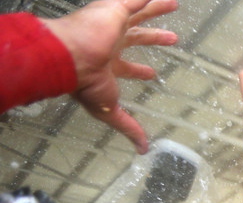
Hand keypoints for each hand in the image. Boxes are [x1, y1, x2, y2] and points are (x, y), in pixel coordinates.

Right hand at [42, 0, 178, 153]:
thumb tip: (143, 148)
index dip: (140, 71)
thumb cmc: (84, 82)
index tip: (151, 73)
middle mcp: (110, 42)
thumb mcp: (111, 110)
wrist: (71, 55)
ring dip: (155, 10)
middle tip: (172, 38)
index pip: (127, 67)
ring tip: (172, 5)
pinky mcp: (113, 9)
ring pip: (138, 13)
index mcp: (107, 65)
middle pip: (136, 38)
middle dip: (154, 38)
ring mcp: (112, 25)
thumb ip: (128, 127)